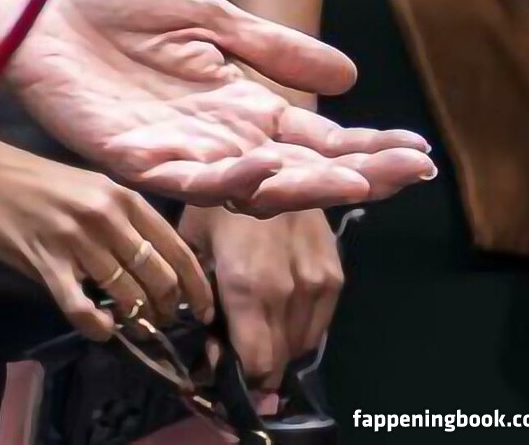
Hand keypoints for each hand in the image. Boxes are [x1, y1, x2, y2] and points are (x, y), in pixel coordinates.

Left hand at [0, 0, 435, 213]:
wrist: (42, 15)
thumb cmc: (118, 13)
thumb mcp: (208, 18)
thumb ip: (270, 46)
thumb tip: (348, 76)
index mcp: (240, 103)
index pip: (316, 136)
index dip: (367, 149)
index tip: (419, 155)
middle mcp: (217, 137)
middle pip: (294, 170)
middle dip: (349, 176)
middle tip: (400, 177)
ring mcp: (175, 151)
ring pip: (244, 187)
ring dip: (292, 184)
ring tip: (342, 180)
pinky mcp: (129, 155)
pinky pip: (178, 178)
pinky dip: (216, 178)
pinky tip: (253, 168)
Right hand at [0, 124, 211, 341]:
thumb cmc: (34, 180)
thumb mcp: (89, 188)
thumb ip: (121, 222)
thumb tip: (152, 268)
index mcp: (121, 194)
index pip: (176, 247)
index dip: (196, 286)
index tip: (202, 310)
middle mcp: (106, 215)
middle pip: (158, 277)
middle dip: (166, 308)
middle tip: (158, 321)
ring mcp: (76, 239)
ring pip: (127, 296)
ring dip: (135, 320)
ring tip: (130, 326)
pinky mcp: (46, 262)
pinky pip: (83, 310)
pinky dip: (98, 328)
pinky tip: (99, 328)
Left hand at [181, 204, 340, 386]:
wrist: (271, 154)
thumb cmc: (219, 197)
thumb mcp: (193, 241)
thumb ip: (198, 296)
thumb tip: (205, 339)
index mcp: (247, 285)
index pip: (254, 363)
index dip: (235, 374)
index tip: (216, 364)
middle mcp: (287, 291)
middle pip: (277, 361)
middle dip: (253, 364)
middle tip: (232, 345)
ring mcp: (317, 284)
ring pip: (299, 347)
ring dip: (277, 348)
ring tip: (254, 325)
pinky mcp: (335, 275)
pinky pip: (318, 327)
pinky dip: (298, 330)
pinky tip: (278, 311)